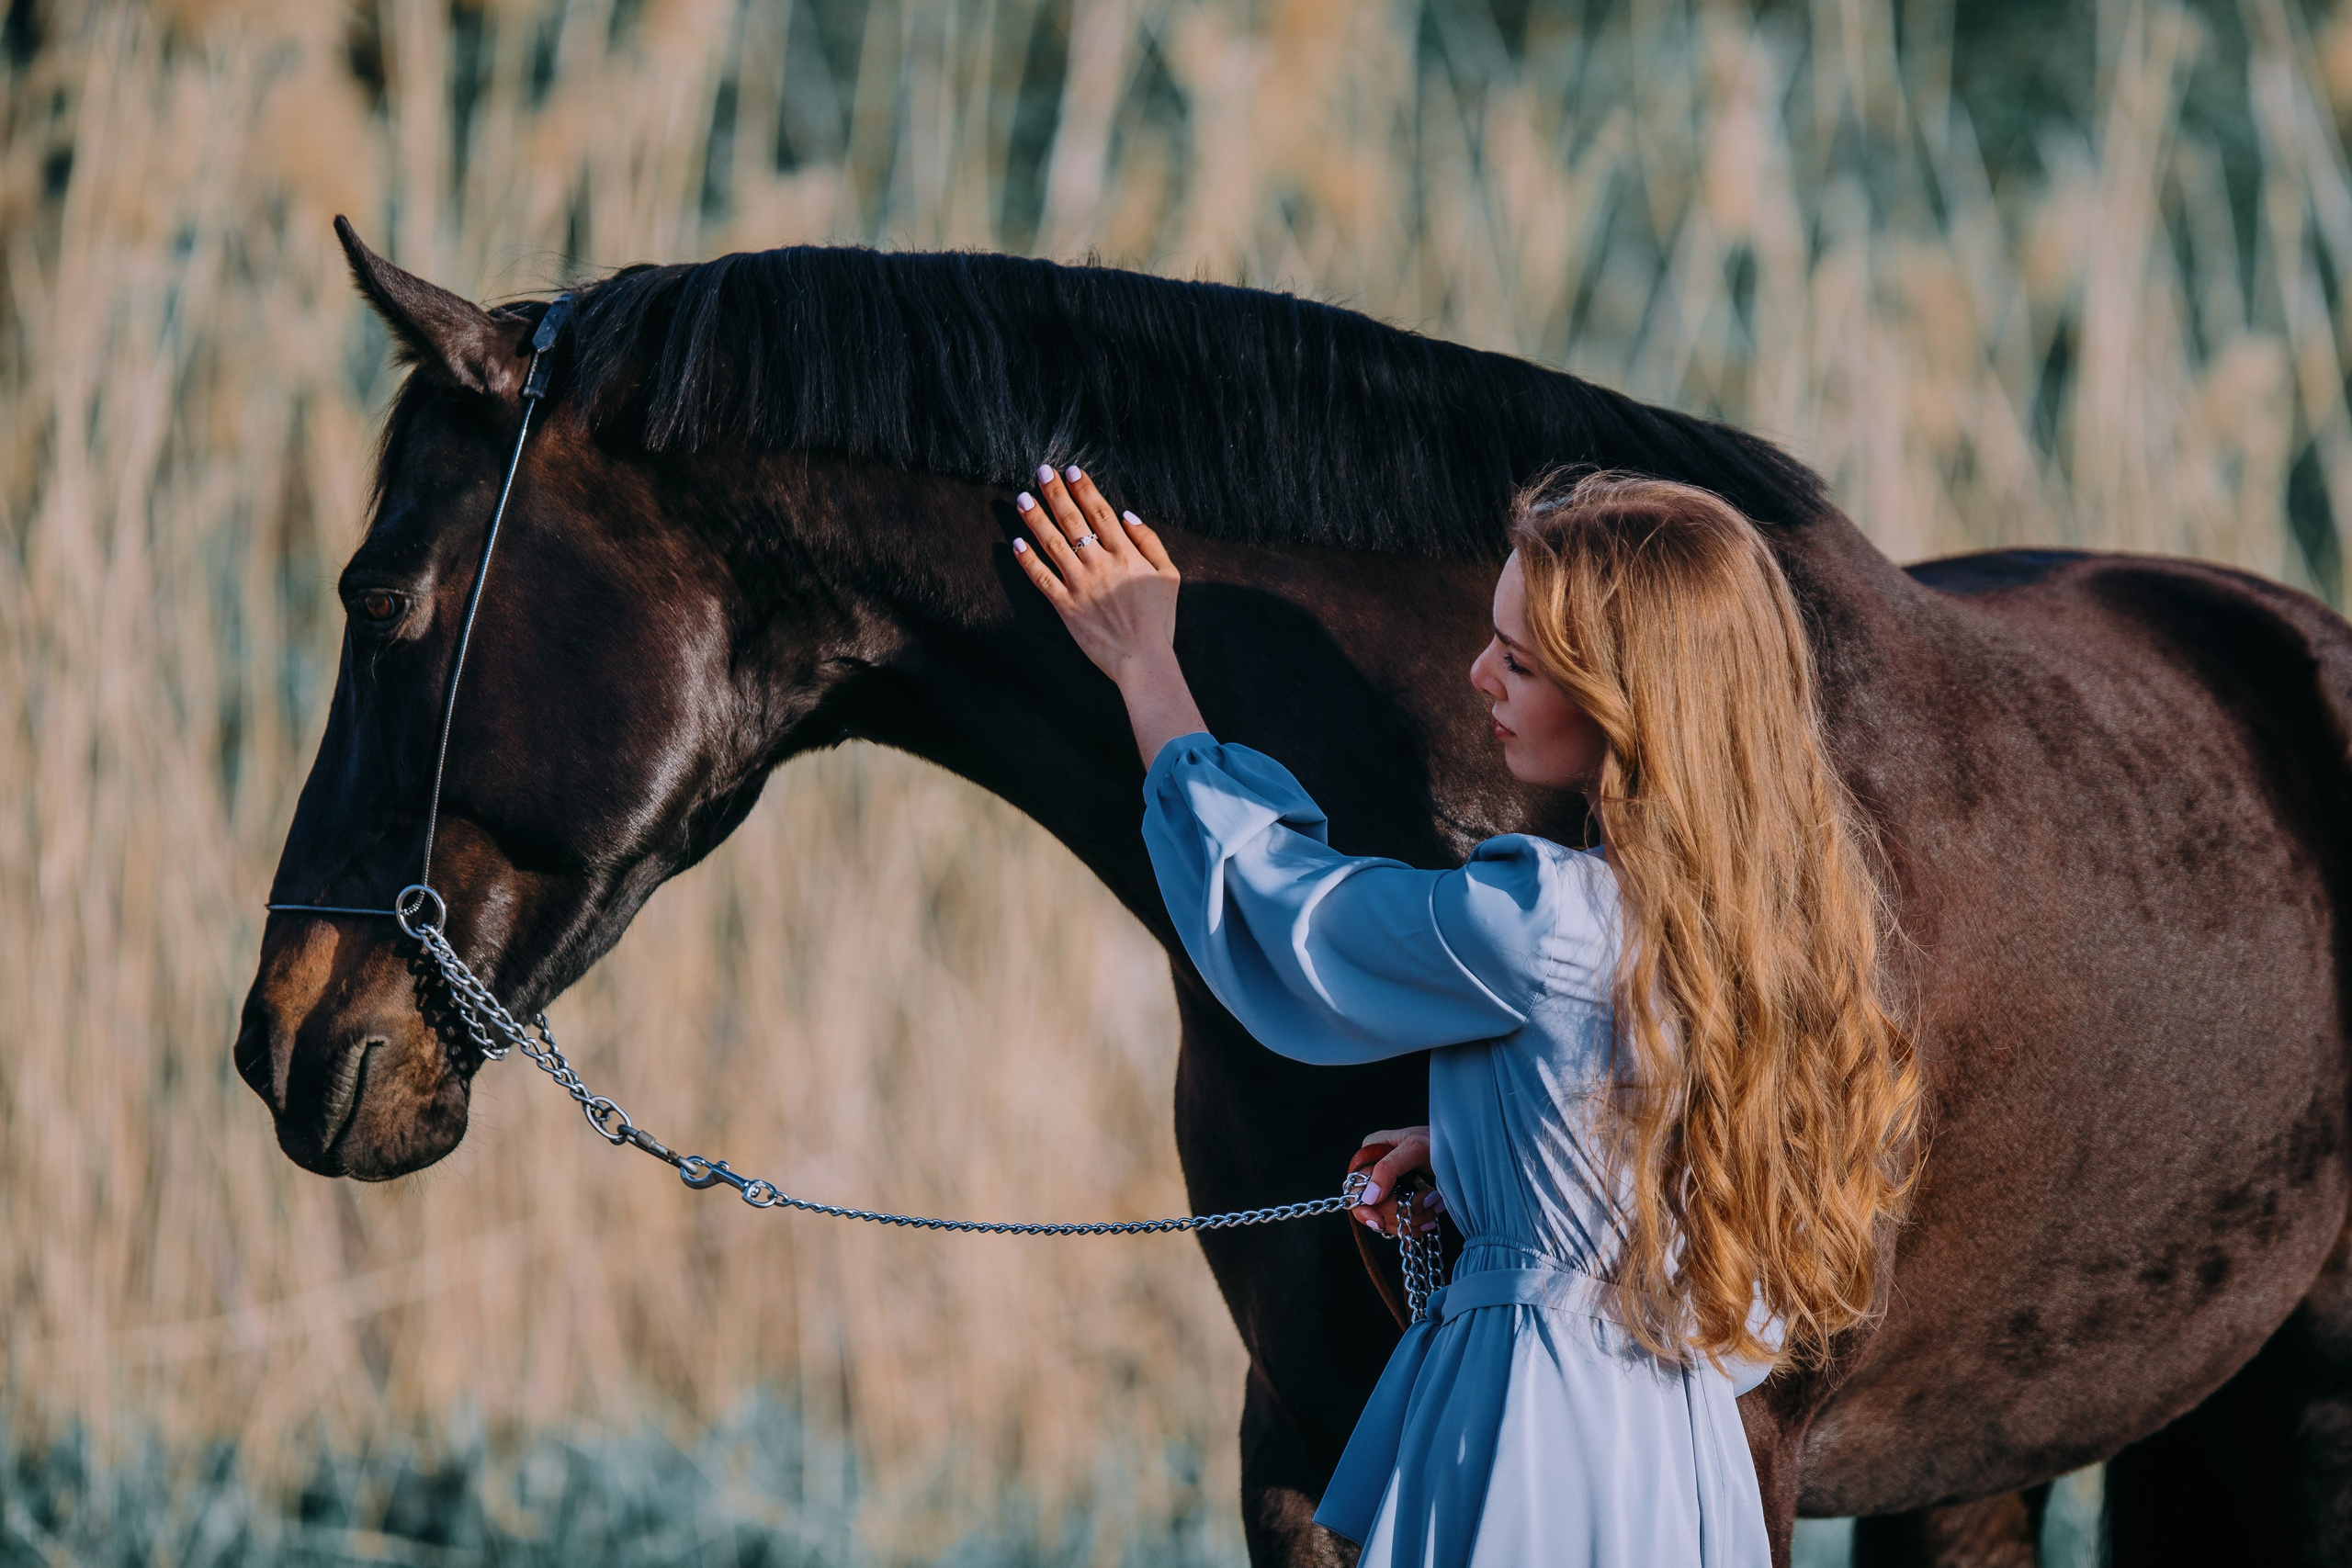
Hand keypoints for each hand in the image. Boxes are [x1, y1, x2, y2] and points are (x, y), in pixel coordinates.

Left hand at [1011, 464, 1179, 684]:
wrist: (1144, 659)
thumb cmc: (1159, 620)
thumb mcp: (1169, 576)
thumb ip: (1150, 542)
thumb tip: (1127, 515)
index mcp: (1126, 555)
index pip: (1100, 513)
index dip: (1084, 490)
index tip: (1071, 471)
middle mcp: (1101, 565)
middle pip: (1073, 521)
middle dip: (1056, 493)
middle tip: (1042, 471)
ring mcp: (1081, 585)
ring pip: (1053, 544)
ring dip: (1036, 518)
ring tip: (1022, 498)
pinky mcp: (1066, 607)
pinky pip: (1042, 578)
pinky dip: (1028, 560)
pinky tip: (1016, 543)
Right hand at [1351, 1126, 1442, 1237]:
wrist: (1466, 1152)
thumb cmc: (1441, 1141)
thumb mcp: (1415, 1148)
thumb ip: (1389, 1168)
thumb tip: (1368, 1197)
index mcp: (1370, 1155)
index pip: (1355, 1189)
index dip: (1365, 1208)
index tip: (1380, 1222)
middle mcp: (1375, 1174)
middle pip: (1371, 1209)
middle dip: (1400, 1211)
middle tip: (1428, 1199)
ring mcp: (1389, 1191)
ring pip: (1387, 1222)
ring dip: (1415, 1218)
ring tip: (1437, 1202)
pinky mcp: (1403, 1205)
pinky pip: (1400, 1226)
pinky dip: (1418, 1226)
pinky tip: (1433, 1216)